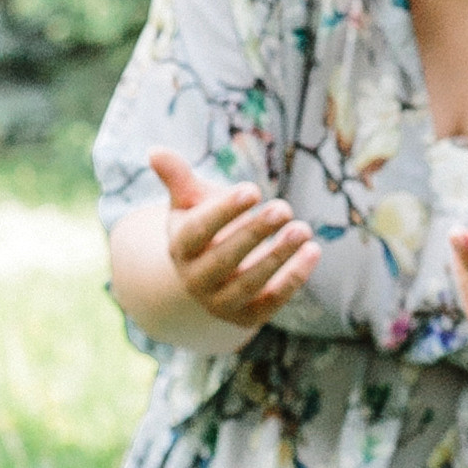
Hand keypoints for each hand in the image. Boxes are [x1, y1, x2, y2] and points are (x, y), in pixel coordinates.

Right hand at [151, 144, 318, 328]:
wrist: (210, 275)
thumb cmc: (204, 224)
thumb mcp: (189, 201)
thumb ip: (177, 177)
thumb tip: (154, 150)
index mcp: (180, 248)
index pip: (198, 230)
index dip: (224, 211)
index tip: (253, 189)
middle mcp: (195, 280)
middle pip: (224, 258)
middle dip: (255, 232)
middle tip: (284, 207)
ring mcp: (221, 302)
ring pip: (250, 282)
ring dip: (278, 256)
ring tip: (303, 228)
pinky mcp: (248, 317)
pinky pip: (273, 301)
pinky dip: (294, 277)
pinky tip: (313, 250)